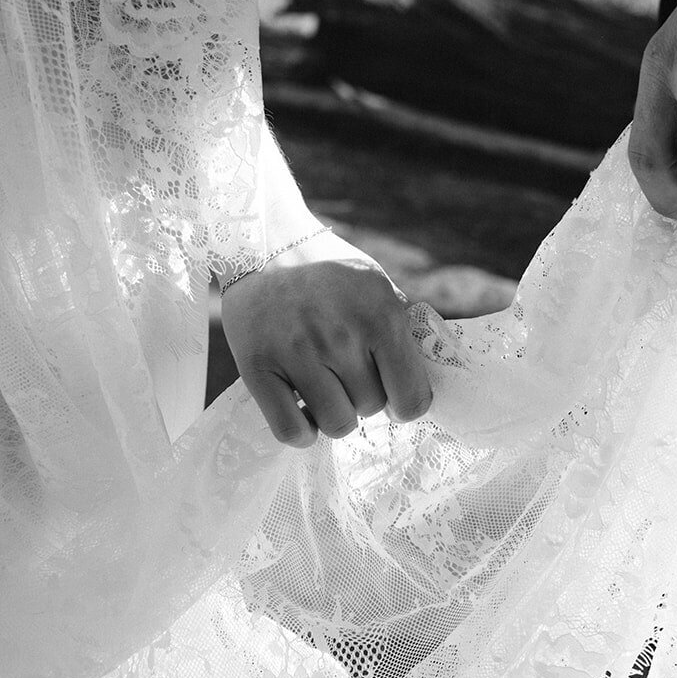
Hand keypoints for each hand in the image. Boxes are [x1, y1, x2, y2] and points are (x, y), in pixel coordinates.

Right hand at [220, 229, 430, 447]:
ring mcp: (297, 352)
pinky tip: (302, 413)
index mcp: (381, 315)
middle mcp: (342, 336)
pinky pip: (290, 430)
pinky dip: (302, 433)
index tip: (394, 395)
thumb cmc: (327, 269)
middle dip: (365, 398)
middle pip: (371, 408)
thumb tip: (418, 375)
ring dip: (335, 415)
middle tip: (348, 375)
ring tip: (326, 390)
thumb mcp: (374, 284)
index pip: (412, 396)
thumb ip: (397, 326)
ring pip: (336, 423)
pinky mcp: (257, 366)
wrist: (262, 244)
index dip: (406, 404)